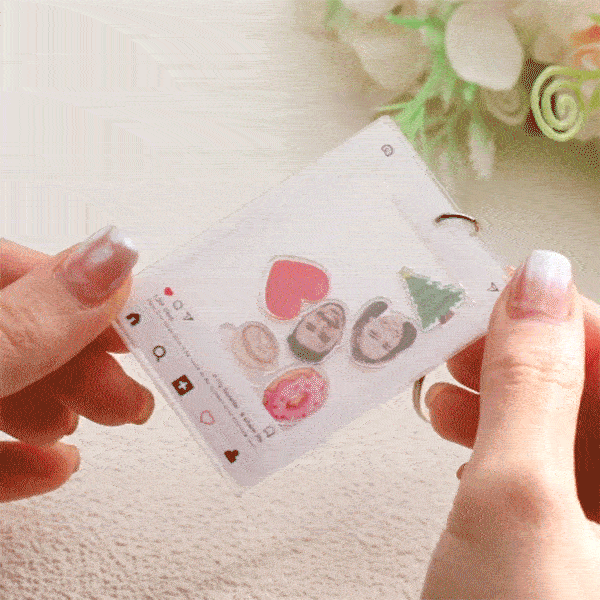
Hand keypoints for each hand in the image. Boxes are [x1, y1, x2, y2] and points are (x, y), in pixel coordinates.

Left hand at [0, 227, 154, 502]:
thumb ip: (31, 319)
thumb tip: (113, 257)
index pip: (17, 269)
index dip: (83, 285)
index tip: (139, 311)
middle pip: (21, 332)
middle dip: (85, 360)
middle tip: (133, 385)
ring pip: (4, 385)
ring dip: (62, 404)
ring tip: (105, 420)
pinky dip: (18, 462)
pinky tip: (55, 467)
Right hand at [421, 250, 599, 598]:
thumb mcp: (517, 500)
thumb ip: (532, 380)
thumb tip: (536, 279)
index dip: (562, 314)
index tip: (494, 296)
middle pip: (592, 384)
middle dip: (521, 353)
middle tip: (461, 346)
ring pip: (563, 419)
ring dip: (502, 392)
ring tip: (448, 390)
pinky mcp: (571, 537)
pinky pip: (542, 458)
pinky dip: (496, 435)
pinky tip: (459, 435)